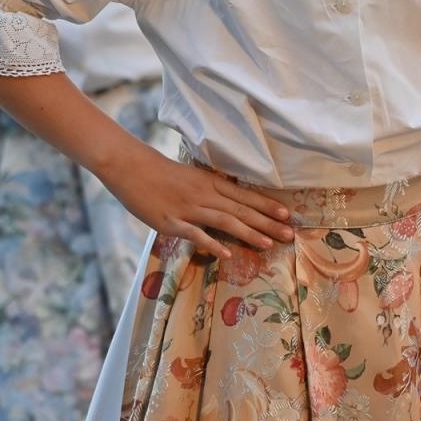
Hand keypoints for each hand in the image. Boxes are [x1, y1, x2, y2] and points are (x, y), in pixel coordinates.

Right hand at [101, 147, 298, 260]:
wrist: (131, 166)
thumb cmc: (162, 173)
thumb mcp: (193, 177)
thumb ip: (211, 189)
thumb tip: (231, 202)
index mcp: (211, 183)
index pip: (245, 196)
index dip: (267, 205)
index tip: (288, 214)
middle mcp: (205, 195)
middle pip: (241, 210)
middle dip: (267, 222)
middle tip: (289, 234)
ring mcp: (189, 208)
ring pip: (224, 221)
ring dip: (248, 233)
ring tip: (267, 244)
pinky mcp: (171, 221)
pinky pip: (194, 234)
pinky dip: (211, 243)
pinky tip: (226, 254)